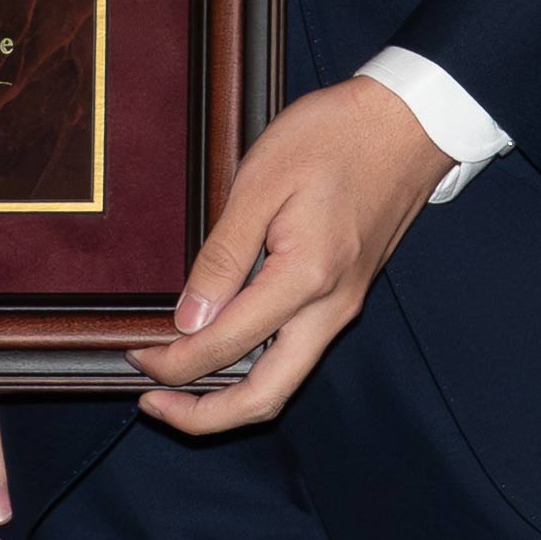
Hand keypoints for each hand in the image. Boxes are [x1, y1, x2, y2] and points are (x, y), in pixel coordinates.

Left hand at [127, 77, 451, 436]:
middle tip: (151, 402)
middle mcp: (330, 309)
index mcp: (306, 278)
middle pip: (266, 396)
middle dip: (205, 415)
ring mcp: (342, 307)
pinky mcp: (344, 297)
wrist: (406, 124)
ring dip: (231, 395)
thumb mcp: (261, 181)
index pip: (227, 347)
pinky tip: (223, 346)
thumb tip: (188, 318)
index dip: (174, 362)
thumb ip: (223, 254)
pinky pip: (296, 352)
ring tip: (178, 383)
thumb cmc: (334, 137)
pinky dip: (255, 365)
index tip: (134, 355)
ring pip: (284, 380)